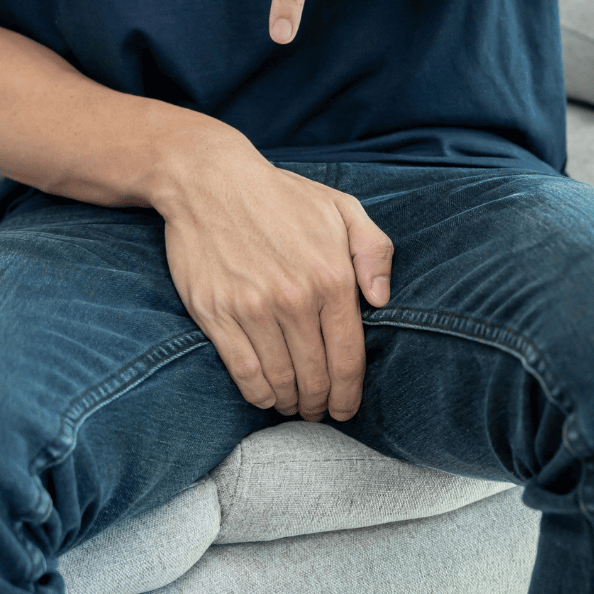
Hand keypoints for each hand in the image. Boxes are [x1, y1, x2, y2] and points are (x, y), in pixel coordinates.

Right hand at [157, 141, 393, 421]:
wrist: (211, 181)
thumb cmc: (283, 196)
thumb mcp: (343, 208)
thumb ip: (374, 252)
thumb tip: (382, 300)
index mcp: (333, 277)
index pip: (349, 357)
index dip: (350, 393)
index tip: (347, 408)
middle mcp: (296, 299)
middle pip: (316, 376)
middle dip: (321, 404)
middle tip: (319, 412)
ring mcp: (253, 308)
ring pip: (280, 380)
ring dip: (290, 403)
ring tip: (294, 406)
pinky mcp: (216, 314)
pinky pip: (242, 371)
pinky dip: (256, 394)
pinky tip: (265, 397)